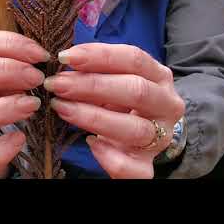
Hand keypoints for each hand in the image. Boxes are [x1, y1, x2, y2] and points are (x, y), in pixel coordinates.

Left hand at [44, 43, 184, 178]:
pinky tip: (90, 143)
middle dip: (91, 85)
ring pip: (134, 128)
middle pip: (136, 90)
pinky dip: (110, 158)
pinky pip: (134, 169)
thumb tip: (64, 61)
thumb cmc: (122, 98)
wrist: (142, 134)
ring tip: (62, 108)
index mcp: (159, 76)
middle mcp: (167, 104)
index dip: (99, 55)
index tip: (66, 56)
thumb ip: (97, 70)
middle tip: (57, 84)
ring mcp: (161, 137)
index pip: (134, 58)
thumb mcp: (115, 79)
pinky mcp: (148, 164)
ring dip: (93, 117)